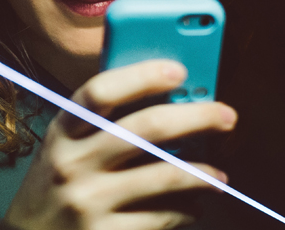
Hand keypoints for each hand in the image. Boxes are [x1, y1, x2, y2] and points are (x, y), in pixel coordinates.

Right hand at [5, 60, 236, 229]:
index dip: (141, 76)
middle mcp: (73, 162)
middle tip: (226, 115)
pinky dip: (187, 209)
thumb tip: (167, 99)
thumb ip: (101, 122)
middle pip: (146, 128)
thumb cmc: (58, 182)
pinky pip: (163, 217)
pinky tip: (193, 205)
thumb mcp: (64, 145)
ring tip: (219, 175)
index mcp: (63, 131)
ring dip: (203, 173)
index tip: (179, 70)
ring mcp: (90, 201)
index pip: (100, 92)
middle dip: (196, 117)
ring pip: (166, 176)